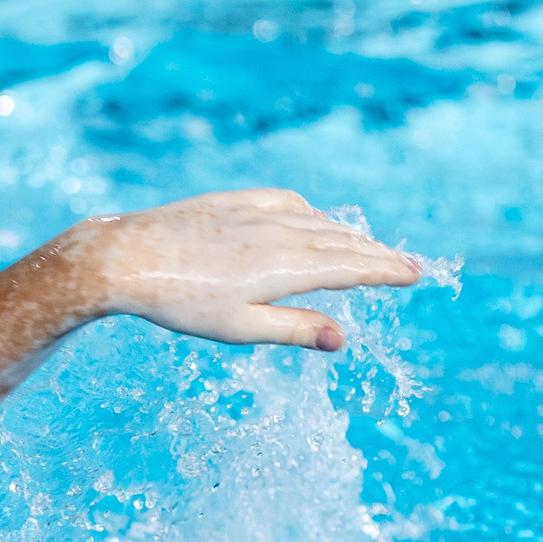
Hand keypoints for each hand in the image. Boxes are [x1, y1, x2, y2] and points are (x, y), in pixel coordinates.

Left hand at [62, 189, 421, 351]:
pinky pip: (285, 203)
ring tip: (368, 247)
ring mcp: (257, 212)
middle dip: (376, 254)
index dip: (385, 271)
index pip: (351, 267)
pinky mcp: (234, 201)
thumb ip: (293, 329)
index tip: (414, 275)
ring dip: (347, 235)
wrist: (129, 257)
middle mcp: (281, 233)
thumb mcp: (240, 327)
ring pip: (317, 222)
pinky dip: (310, 213)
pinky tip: (312, 218)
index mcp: (287, 267)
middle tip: (407, 265)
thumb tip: (341, 340)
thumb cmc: (181, 303)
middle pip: (341, 243)